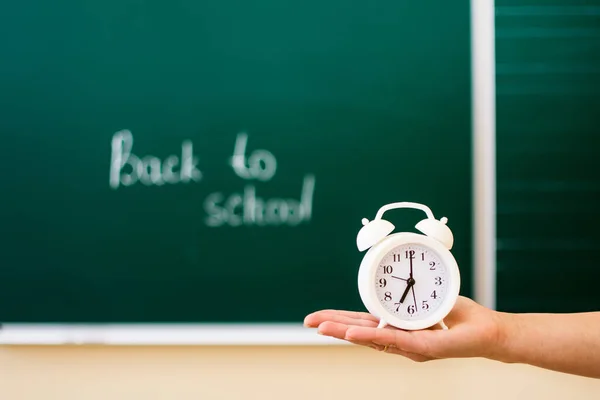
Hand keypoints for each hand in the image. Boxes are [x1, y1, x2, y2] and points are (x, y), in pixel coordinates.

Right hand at [303, 296, 504, 361]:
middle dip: (333, 326)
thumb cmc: (459, 316)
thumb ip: (408, 297)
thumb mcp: (428, 298)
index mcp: (398, 326)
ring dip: (344, 331)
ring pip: (371, 337)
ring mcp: (409, 346)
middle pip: (360, 332)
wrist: (487, 331)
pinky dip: (371, 336)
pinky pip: (393, 339)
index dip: (341, 319)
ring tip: (321, 328)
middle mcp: (400, 339)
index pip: (363, 322)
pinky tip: (353, 333)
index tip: (320, 316)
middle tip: (309, 322)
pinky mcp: (422, 348)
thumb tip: (391, 282)